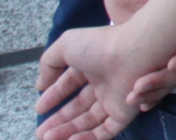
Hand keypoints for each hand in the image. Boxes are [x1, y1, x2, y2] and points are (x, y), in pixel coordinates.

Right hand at [35, 22, 175, 139]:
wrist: (135, 52)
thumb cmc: (102, 45)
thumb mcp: (66, 45)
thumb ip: (49, 64)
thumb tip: (40, 85)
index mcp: (92, 66)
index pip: (70, 84)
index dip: (54, 97)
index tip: (39, 109)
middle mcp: (104, 83)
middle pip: (78, 108)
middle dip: (58, 121)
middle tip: (40, 133)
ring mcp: (115, 99)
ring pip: (89, 122)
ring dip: (67, 132)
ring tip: (47, 138)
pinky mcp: (124, 113)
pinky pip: (105, 131)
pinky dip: (87, 139)